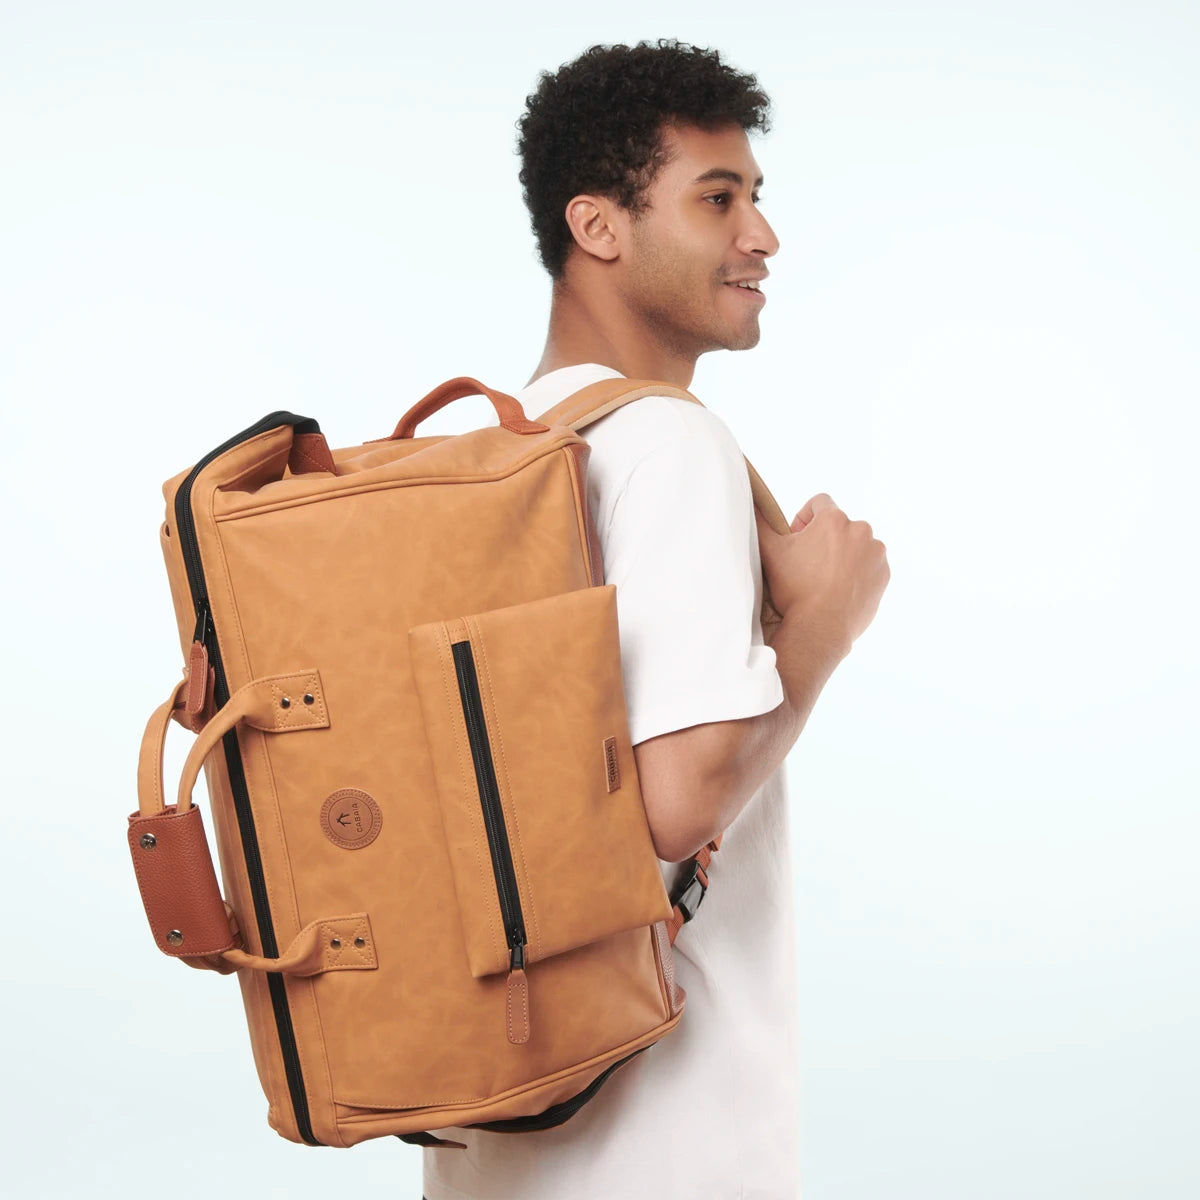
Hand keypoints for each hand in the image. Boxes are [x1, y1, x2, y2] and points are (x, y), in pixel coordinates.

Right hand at [755, 494, 889, 652]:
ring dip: (843, 555)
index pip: (819, 503)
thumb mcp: (770, 552)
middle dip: (825, 539)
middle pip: (839, 526)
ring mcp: (876, 553)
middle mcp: (861, 530)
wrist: (820, 628)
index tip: (798, 540)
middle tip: (808, 564)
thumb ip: (761, 522)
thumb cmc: (794, 589)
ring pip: (856, 545)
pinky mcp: (883, 574)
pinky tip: (840, 589)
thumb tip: (754, 503)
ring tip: (825, 579)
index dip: (804, 519)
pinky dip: (857, 572)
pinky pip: (869, 565)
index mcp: (834, 520)